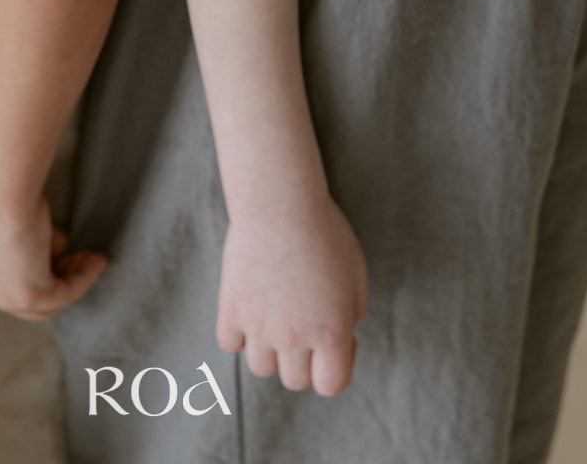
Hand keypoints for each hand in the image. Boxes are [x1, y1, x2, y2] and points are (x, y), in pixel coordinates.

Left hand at [0, 189, 105, 320]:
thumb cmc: (3, 190)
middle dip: (61, 277)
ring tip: (95, 258)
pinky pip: (65, 293)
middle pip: (30, 297)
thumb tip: (58, 249)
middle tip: (83, 257)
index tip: (65, 252)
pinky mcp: (27, 297)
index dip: (42, 268)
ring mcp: (3, 298)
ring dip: (76, 279)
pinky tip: (98, 260)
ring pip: (48, 301)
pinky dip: (84, 278)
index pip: (12, 281)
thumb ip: (35, 241)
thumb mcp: (19, 221)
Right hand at [216, 193, 367, 396]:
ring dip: (270, 350)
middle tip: (303, 321)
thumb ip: (351, 316)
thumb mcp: (356, 275)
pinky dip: (238, 332)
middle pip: (295, 381)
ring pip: (261, 368)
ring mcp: (259, 327)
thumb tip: (338, 338)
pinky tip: (250, 306)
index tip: (335, 338)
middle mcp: (295, 338)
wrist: (280, 201)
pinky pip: (230, 343)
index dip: (335, 367)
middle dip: (303, 359)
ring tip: (275, 315)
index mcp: (332, 333)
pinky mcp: (231, 310)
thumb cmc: (324, 232)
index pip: (331, 386)